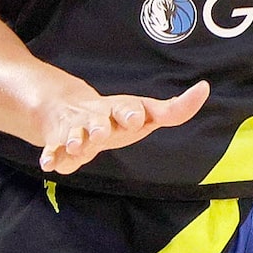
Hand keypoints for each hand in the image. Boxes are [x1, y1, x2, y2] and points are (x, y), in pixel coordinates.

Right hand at [33, 80, 208, 175]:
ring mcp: (77, 130)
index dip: (132, 113)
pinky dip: (51, 157)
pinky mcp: (59, 144)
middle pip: (98, 121)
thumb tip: (204, 89)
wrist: (70, 112)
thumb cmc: (117, 116)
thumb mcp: (145, 112)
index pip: (128, 108)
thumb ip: (175, 109)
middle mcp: (98, 118)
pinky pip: (53, 151)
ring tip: (78, 146)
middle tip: (102, 132)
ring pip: (75, 135)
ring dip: (76, 140)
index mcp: (119, 110)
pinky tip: (48, 164)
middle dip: (100, 127)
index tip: (136, 119)